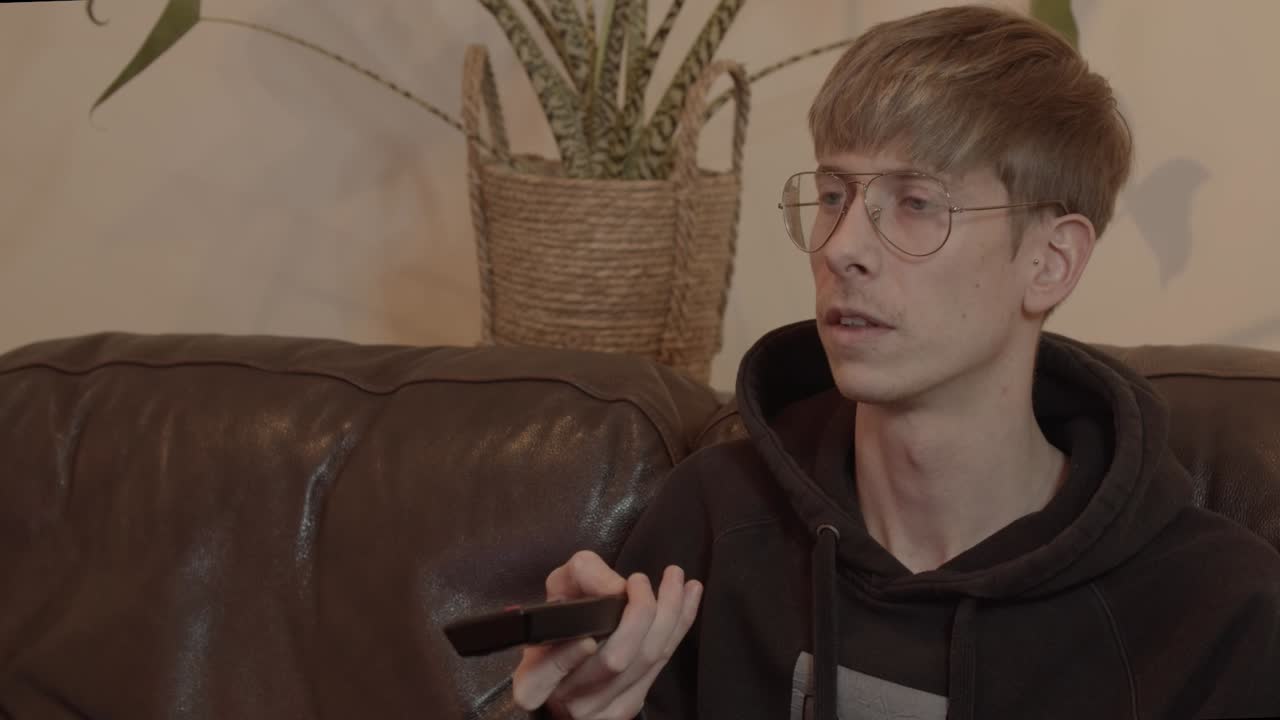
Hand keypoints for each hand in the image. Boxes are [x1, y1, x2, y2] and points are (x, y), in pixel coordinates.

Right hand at [511, 550, 701, 719]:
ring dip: (669, 615)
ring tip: (675, 578)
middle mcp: (568, 699)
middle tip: (641, 580)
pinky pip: (661, 666)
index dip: (568, 658)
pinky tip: (688, 597)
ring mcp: (602, 709)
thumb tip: (616, 588)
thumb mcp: (557, 591)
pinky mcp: (628, 705)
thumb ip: (579, 578)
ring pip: (645, 662)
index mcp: (535, 679)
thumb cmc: (561, 620)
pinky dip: (680, 627)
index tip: (587, 640)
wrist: (570, 663)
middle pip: (613, 661)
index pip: (547, 673)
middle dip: (638, 614)